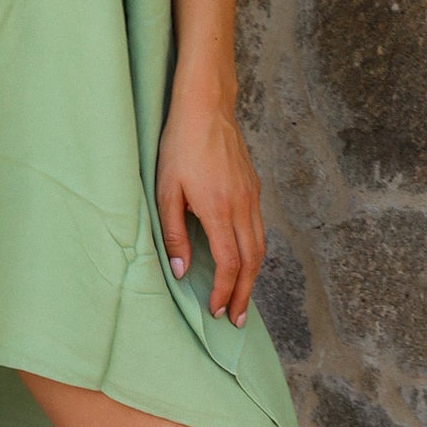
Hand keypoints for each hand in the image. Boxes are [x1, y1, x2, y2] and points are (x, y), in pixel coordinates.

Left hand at [155, 84, 264, 326]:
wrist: (206, 107)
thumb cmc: (180, 144)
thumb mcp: (166, 189)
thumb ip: (174, 232)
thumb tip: (182, 270)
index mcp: (219, 209)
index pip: (229, 264)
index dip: (225, 291)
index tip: (217, 310)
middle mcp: (243, 206)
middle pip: (252, 262)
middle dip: (244, 294)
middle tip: (237, 320)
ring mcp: (252, 196)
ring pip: (260, 247)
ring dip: (252, 277)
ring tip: (242, 297)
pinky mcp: (254, 187)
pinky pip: (258, 229)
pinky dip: (254, 252)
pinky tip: (242, 259)